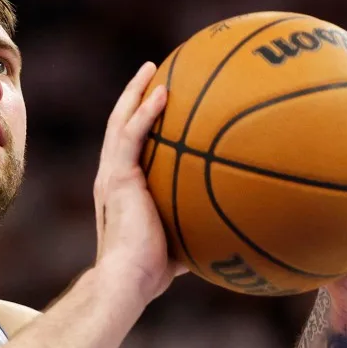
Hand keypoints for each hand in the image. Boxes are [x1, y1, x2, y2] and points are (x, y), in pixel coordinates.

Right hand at [92, 62, 186, 304]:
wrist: (127, 279)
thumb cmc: (153, 272)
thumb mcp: (182, 242)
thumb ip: (200, 228)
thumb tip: (235, 229)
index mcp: (121, 189)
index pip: (127, 147)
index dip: (138, 123)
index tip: (156, 104)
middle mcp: (111, 177)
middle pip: (119, 126)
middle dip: (133, 97)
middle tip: (151, 73)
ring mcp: (112, 175)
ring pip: (120, 123)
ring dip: (136, 93)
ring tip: (152, 69)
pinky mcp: (118, 178)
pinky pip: (132, 136)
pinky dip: (145, 112)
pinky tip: (164, 93)